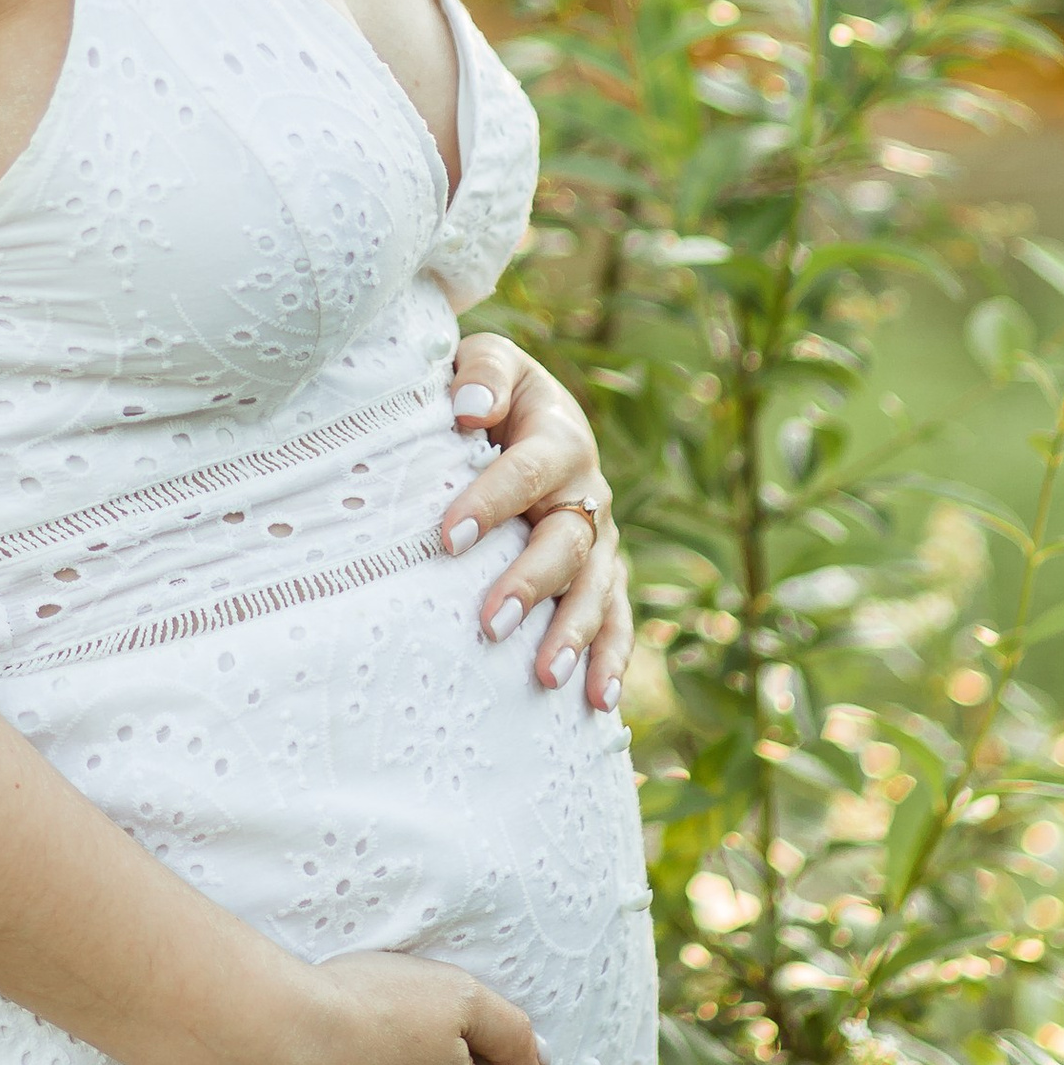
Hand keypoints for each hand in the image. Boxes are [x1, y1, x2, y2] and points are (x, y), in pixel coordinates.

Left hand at [443, 340, 631, 714]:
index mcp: (558, 437)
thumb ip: (481, 374)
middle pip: (566, 542)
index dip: (490, 501)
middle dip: (531, 583)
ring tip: (545, 677)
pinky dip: (612, 660)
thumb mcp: (485, 360)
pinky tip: (598, 704)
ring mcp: (600, 538)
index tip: (447, 537)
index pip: (527, 471)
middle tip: (491, 622)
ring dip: (573, 634)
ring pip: (595, 590)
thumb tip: (469, 408)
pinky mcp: (603, 574)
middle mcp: (587, 492)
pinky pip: (616, 620)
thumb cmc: (488, 389)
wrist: (524, 408)